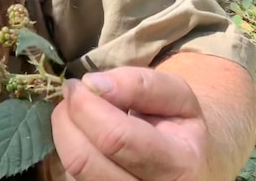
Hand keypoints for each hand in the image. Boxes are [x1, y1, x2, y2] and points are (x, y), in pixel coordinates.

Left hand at [51, 67, 209, 179]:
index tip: (83, 84)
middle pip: (83, 158)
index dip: (87, 105)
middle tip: (74, 93)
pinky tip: (86, 135)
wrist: (190, 162)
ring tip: (80, 112)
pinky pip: (70, 174)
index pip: (115, 138)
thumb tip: (93, 84)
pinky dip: (71, 147)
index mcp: (178, 166)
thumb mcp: (177, 96)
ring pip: (72, 168)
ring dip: (65, 131)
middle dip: (68, 117)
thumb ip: (140, 84)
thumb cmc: (180, 125)